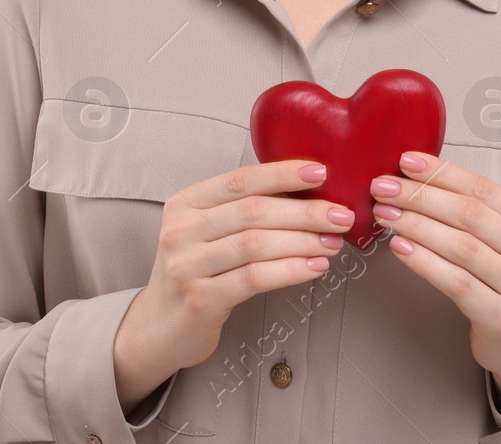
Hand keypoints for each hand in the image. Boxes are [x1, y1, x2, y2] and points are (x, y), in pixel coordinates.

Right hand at [113, 158, 353, 409]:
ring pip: (257, 244)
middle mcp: (180, 230)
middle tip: (341, 215)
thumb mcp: (207, 232)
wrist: (159, 327)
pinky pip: (254, 278)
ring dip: (303, 242)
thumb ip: (242, 211)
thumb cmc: (196, 272)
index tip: (321, 172)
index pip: (240, 180)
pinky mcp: (200, 299)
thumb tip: (307, 192)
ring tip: (334, 243)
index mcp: (185, 203)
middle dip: (305, 212)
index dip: (282, 173)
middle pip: (253, 211)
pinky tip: (314, 268)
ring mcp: (187, 265)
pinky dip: (290, 271)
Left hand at [369, 151, 500, 415]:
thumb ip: (474, 213)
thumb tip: (418, 177)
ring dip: (416, 225)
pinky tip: (400, 248)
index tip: (406, 162)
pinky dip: (424, 261)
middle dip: (421, 196)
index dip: (442, 172)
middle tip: (384, 188)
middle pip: (470, 214)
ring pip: (460, 246)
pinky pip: (455, 282)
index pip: (484, 189)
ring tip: (385, 214)